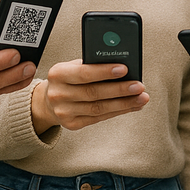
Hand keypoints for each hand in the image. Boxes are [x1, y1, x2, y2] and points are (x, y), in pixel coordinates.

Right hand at [31, 60, 147, 134]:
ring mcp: (64, 111)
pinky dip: (118, 111)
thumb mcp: (73, 66)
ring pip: (99, 108)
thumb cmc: (68, 79)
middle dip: (120, 89)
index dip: (105, 72)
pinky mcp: (72, 124)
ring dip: (124, 103)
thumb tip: (123, 67)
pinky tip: (131, 106)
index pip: (84, 73)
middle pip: (94, 93)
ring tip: (141, 98)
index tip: (124, 69)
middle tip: (139, 86)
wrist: (48, 101)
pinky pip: (99, 118)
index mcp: (58, 74)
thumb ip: (92, 64)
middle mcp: (58, 94)